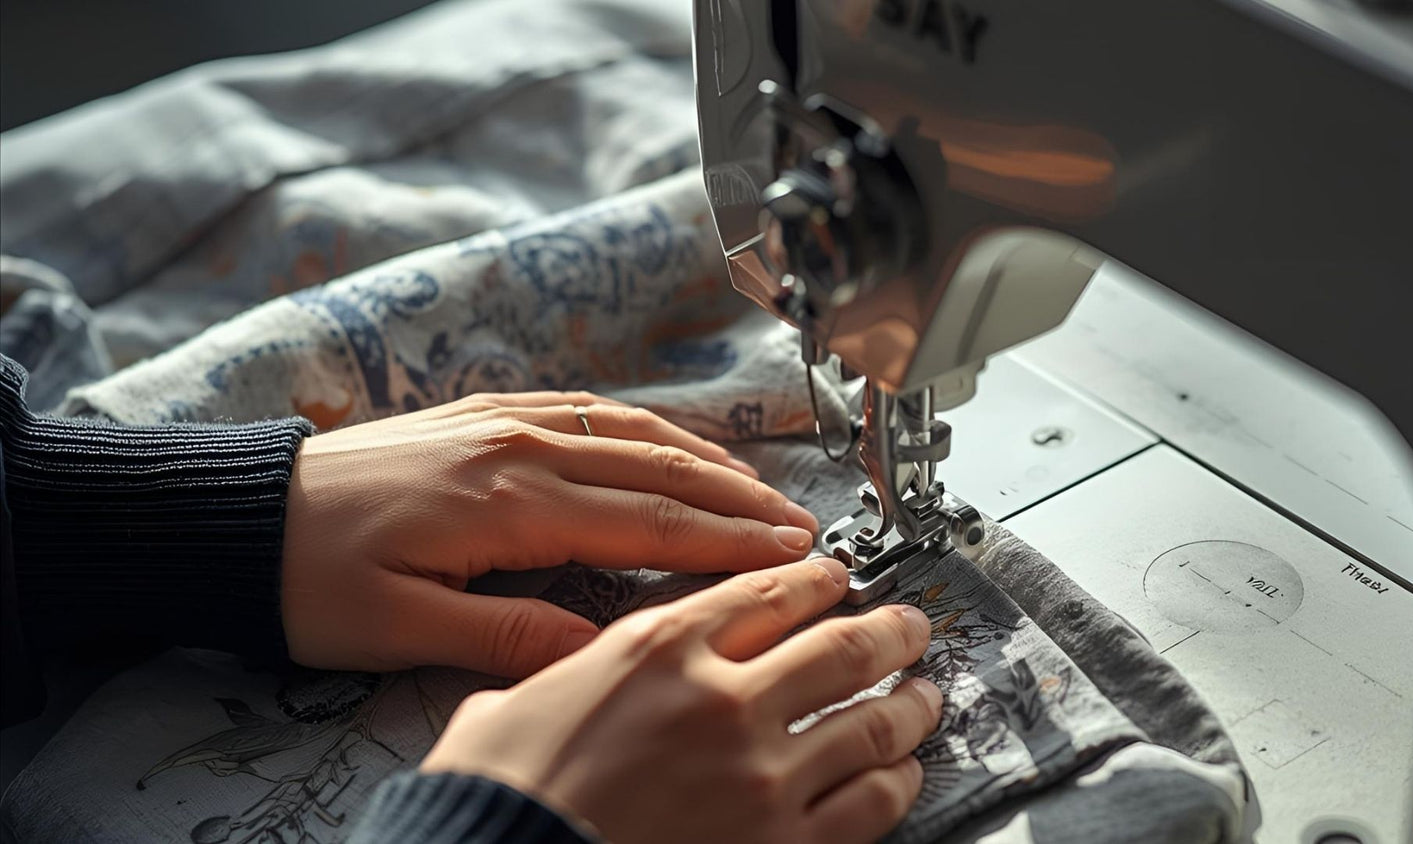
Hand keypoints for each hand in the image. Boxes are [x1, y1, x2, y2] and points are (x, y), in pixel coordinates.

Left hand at [280, 392, 819, 678]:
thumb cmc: (310, 578)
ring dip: (703, 457)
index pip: (646, 520)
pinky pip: (586, 407)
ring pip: (629, 429)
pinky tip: (670, 443)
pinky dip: (645, 426)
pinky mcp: (483, 411)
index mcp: (506, 501)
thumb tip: (600, 650)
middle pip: (656, 468)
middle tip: (800, 524)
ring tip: (757, 487)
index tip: (788, 553)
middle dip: (737, 498)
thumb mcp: (402, 630)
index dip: (725, 541)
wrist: (239, 515)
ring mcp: (501, 419)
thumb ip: (510, 635)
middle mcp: (516, 445)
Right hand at [422, 558, 941, 843]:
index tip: (836, 577)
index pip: (764, 593)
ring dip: (909, 703)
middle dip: (889, 630)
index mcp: (658, 650)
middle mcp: (723, 700)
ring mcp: (760, 775)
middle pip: (839, 647)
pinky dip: (896, 782)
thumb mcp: (516, 703)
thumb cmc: (501, 797)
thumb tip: (577, 672)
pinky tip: (903, 772)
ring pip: (870, 721)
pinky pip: (867, 804)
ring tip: (925, 693)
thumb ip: (569, 673)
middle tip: (911, 624)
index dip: (814, 580)